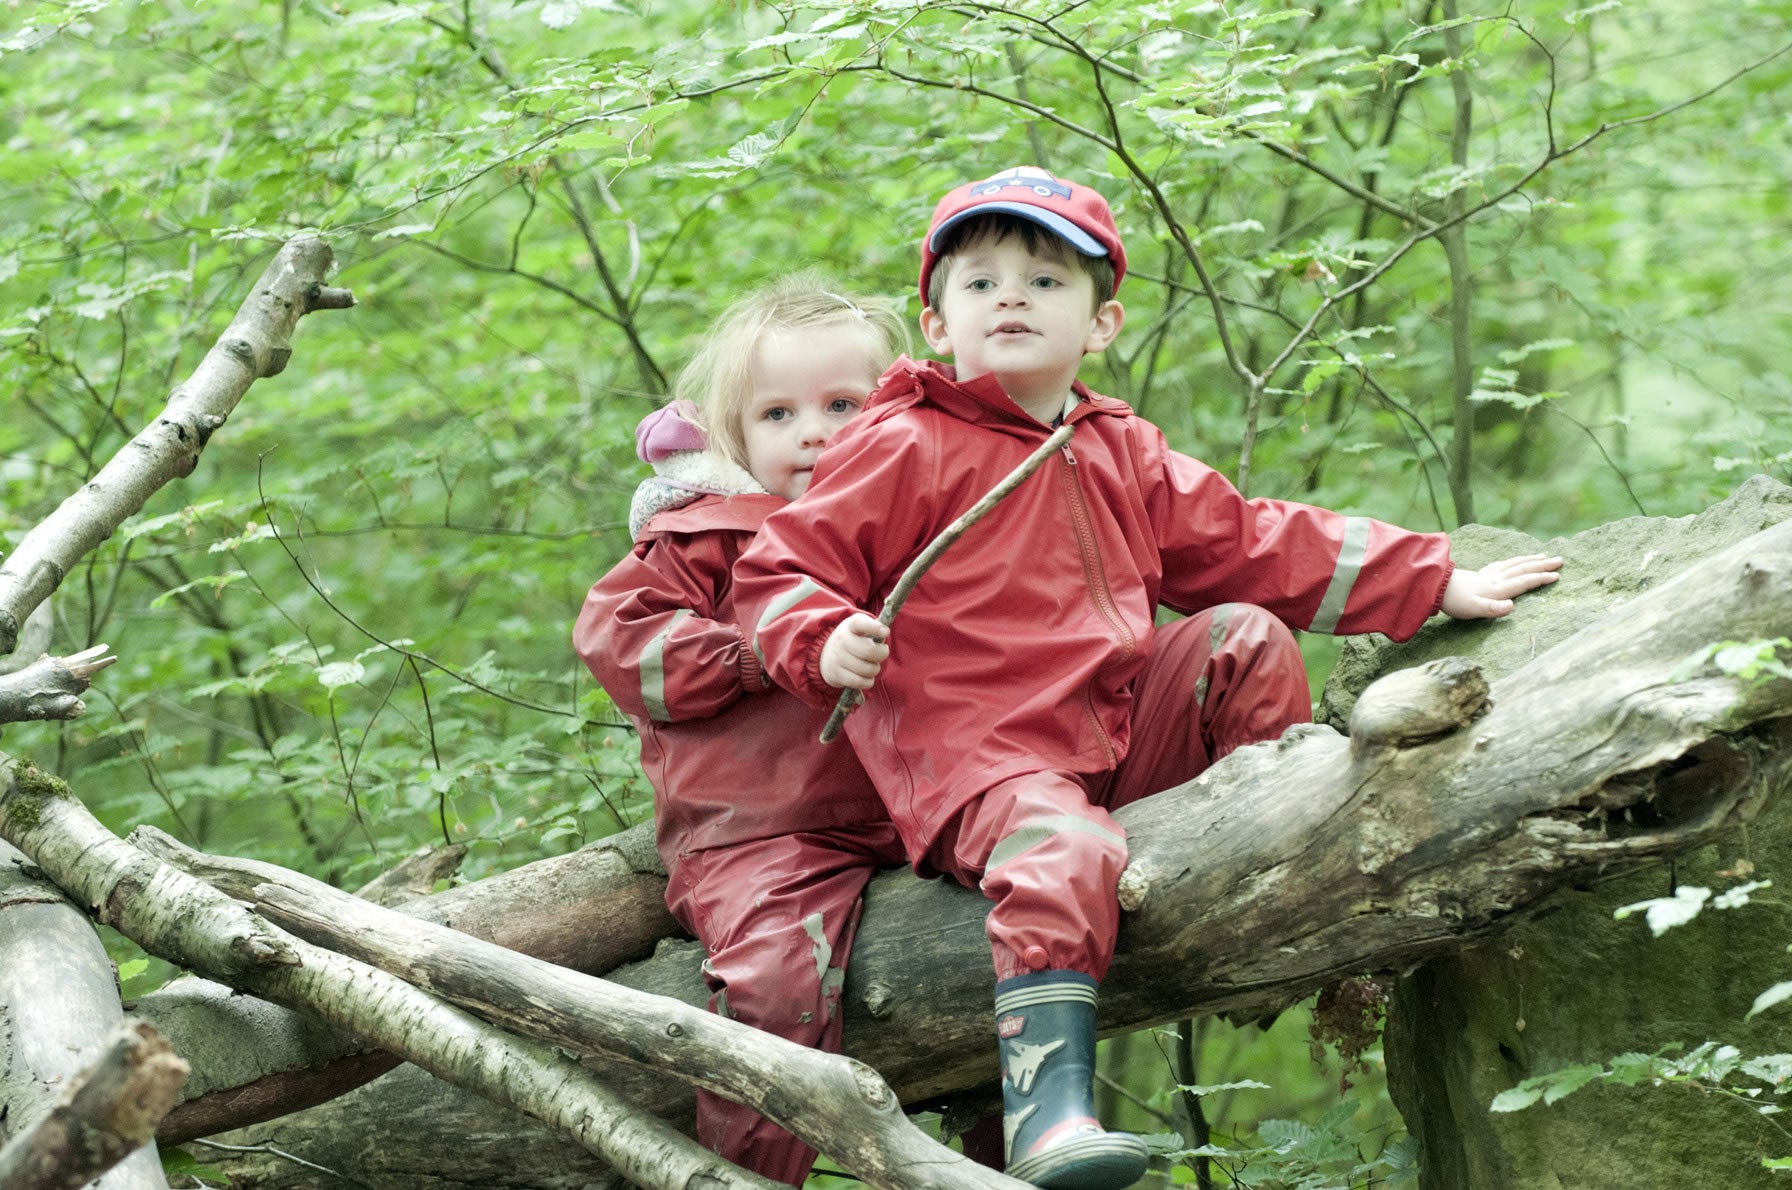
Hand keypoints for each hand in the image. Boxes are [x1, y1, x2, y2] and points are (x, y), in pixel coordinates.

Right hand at [820, 613, 889, 690]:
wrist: (826, 653)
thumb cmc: (853, 640)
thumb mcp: (861, 628)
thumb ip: (875, 628)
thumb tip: (885, 632)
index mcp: (851, 625)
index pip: (861, 623)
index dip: (875, 627)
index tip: (886, 632)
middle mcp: (842, 639)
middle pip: (870, 651)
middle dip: (882, 654)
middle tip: (881, 654)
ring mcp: (837, 657)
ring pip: (867, 669)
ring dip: (875, 669)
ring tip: (871, 665)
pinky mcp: (835, 674)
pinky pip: (859, 682)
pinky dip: (868, 682)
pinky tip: (866, 676)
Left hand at [1441, 554, 1561, 619]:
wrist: (1435, 587)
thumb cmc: (1456, 602)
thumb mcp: (1474, 609)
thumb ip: (1493, 609)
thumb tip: (1511, 606)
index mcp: (1498, 588)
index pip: (1524, 582)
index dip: (1541, 578)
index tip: (1557, 575)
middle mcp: (1496, 578)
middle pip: (1523, 569)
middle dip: (1542, 565)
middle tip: (1560, 560)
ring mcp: (1488, 574)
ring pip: (1514, 564)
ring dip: (1530, 560)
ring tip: (1543, 556)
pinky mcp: (1481, 573)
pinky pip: (1503, 564)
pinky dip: (1514, 560)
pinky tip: (1515, 561)